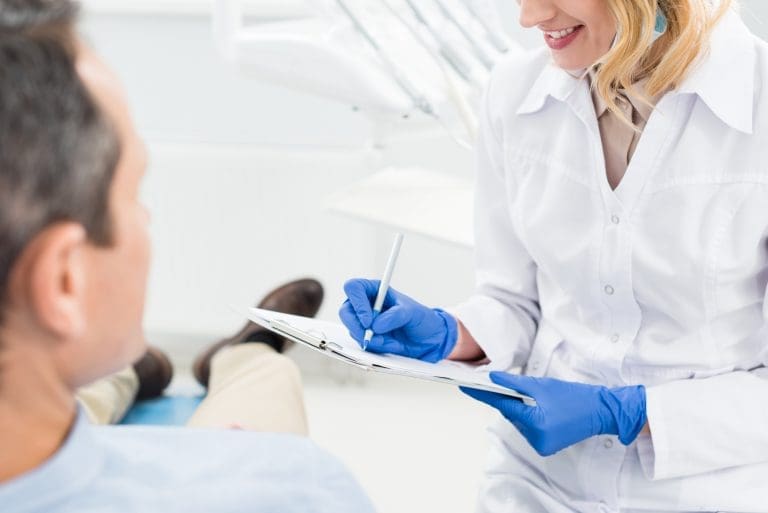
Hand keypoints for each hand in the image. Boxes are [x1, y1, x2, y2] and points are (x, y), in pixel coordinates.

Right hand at [338, 278, 457, 362]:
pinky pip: (362, 343)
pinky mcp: (367, 338)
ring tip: (391, 342)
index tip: (368, 320)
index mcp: (375, 290)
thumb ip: (395, 316)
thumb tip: (375, 326)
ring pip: (353, 330)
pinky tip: (391, 346)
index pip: (354, 288)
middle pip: (346, 311)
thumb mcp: (412, 313)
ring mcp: (365, 322)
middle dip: (357, 326)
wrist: (429, 340)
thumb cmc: (421, 319)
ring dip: (371, 339)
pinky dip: (376, 347)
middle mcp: (366, 304)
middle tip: (371, 337)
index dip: (357, 303)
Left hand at [462, 372, 645, 455]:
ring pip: (519, 421)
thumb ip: (515, 382)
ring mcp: (540, 445)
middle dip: (510, 399)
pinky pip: (528, 428)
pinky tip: (542, 410)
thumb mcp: (542, 386)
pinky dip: (529, 417)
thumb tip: (492, 378)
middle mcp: (536, 438)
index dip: (483, 394)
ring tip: (539, 399)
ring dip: (521, 409)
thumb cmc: (574, 397)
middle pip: (511, 414)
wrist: (599, 411)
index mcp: (536, 422)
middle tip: (512, 386)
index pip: (502, 405)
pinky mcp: (545, 447)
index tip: (465, 387)